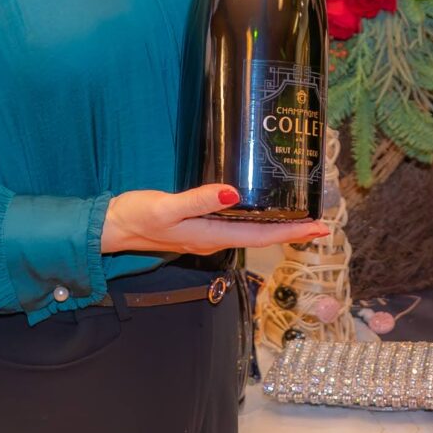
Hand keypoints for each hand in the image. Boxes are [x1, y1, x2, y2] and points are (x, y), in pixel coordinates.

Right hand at [103, 183, 331, 255]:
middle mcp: (214, 239)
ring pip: (252, 231)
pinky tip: (263, 210)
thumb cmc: (137, 216)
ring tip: (301, 217)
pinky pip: (238, 225)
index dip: (292, 232)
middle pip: (262, 235)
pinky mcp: (199, 225)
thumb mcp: (166, 207)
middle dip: (292, 230)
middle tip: (321, 223)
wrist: (111, 226)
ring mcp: (206, 234)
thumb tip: (234, 194)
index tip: (318, 227)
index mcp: (211, 236)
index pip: (262, 235)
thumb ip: (199, 200)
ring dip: (278, 226)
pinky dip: (258, 219)